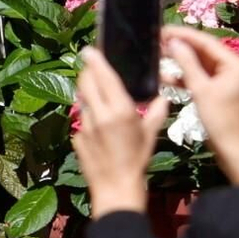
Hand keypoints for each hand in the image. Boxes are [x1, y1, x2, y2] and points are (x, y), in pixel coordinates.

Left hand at [73, 47, 167, 215]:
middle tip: (93, 67)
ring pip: (82, 100)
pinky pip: (81, 120)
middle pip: (85, 82)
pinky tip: (98, 126)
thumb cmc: (138, 160)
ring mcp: (83, 126)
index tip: (89, 49)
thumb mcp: (151, 135)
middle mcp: (99, 114)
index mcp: (120, 109)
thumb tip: (162, 98)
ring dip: (88, 94)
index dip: (95, 59)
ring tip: (98, 95)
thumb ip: (157, 112)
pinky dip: (89, 116)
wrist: (116, 188)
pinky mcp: (76, 137)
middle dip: (87, 72)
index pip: (103, 76)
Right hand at [163, 27, 238, 185]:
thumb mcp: (200, 89)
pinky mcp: (219, 89)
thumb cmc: (218, 118)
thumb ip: (187, 63)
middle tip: (158, 41)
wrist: (229, 146)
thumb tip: (174, 42)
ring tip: (159, 56)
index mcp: (235, 63)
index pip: (207, 42)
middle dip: (181, 47)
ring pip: (200, 64)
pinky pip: (201, 77)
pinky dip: (185, 77)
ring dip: (181, 62)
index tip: (164, 30)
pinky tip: (166, 76)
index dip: (185, 35)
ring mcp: (227, 78)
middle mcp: (234, 67)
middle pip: (204, 51)